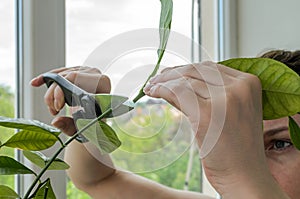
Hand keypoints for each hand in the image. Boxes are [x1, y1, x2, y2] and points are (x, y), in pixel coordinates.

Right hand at [31, 66, 110, 135]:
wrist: (99, 120)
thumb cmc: (95, 123)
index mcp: (102, 83)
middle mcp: (94, 73)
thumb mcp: (85, 128)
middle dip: (54, 94)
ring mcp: (85, 70)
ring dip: (50, 93)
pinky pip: (59, 73)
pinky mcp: (76, 71)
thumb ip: (72, 126)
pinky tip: (35, 83)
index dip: (61, 91)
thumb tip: (56, 121)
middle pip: (67, 76)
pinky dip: (45, 79)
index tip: (57, 107)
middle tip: (53, 111)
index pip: (76, 78)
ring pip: (61, 75)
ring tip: (52, 109)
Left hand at [144, 61, 277, 196]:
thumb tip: (175, 82)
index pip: (210, 67)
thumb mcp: (228, 112)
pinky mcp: (207, 114)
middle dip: (171, 73)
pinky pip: (177, 93)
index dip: (185, 68)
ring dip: (162, 82)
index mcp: (249, 83)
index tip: (169, 73)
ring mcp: (225, 99)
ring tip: (150, 87)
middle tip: (155, 79)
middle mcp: (240, 87)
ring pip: (184, 80)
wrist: (245, 177)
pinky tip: (153, 93)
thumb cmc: (236, 149)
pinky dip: (161, 90)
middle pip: (195, 70)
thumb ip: (206, 94)